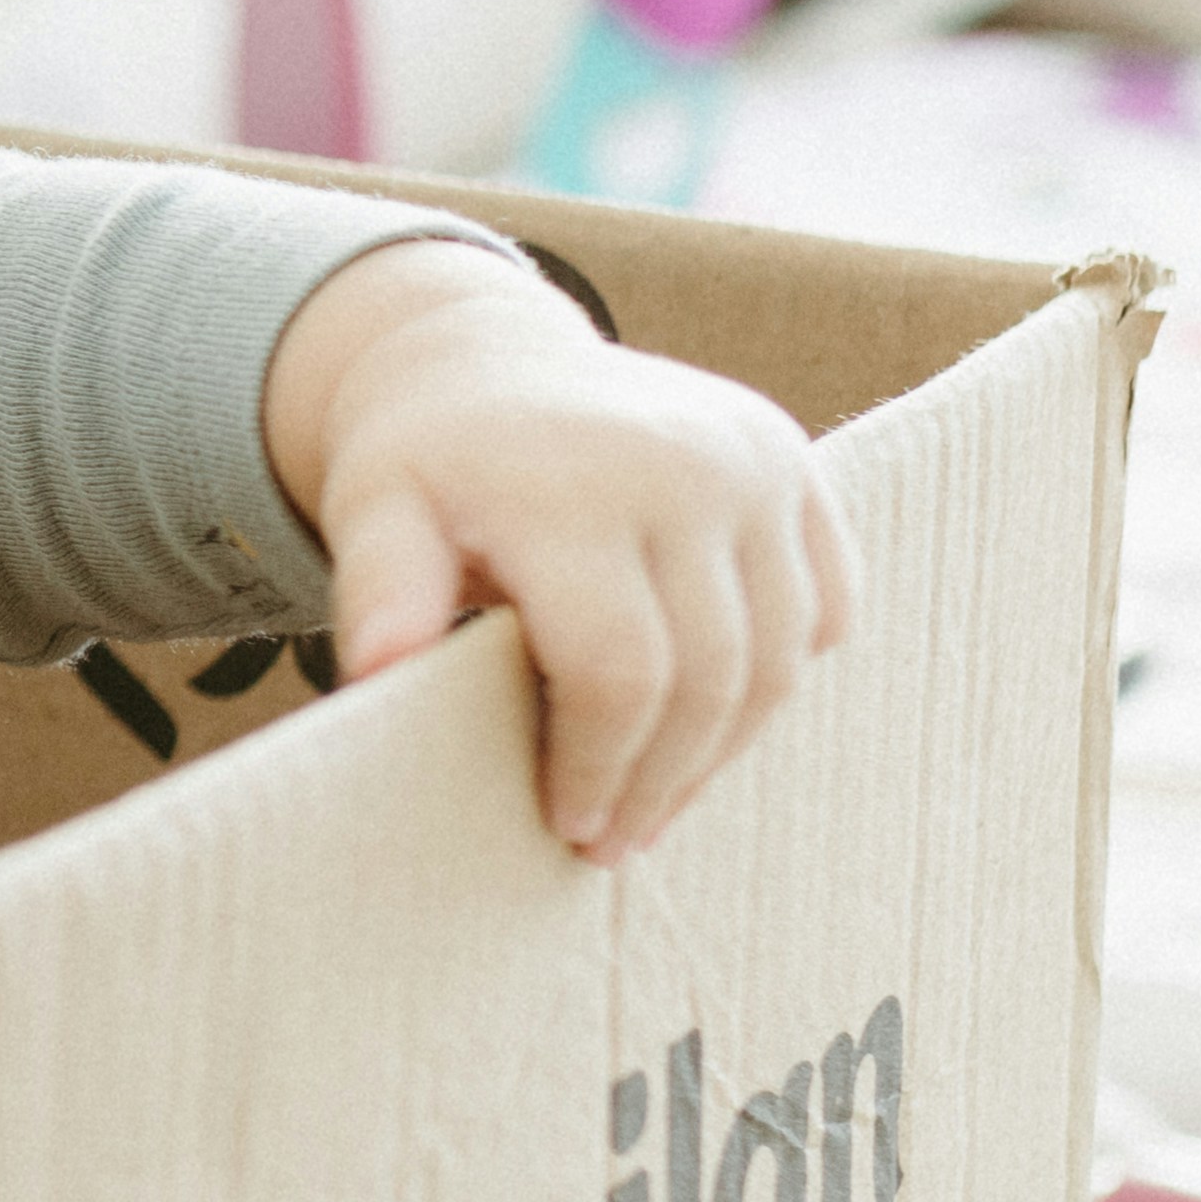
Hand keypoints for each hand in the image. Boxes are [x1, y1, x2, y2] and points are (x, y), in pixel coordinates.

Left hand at [261, 241, 855, 864]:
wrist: (489, 361)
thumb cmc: (426, 463)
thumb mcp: (373, 510)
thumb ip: (381, 588)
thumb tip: (376, 671)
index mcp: (576, 486)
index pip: (618, 672)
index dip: (599, 765)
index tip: (568, 824)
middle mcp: (685, 464)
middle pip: (710, 677)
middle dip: (664, 780)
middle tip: (615, 840)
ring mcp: (755, 459)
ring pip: (780, 657)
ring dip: (725, 748)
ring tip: (662, 799)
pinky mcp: (794, 463)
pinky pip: (827, 604)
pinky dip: (779, 674)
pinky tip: (715, 721)